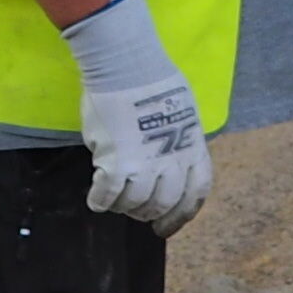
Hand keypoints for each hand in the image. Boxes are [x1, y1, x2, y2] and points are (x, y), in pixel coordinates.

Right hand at [60, 0, 212, 233]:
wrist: (127, 65)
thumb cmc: (153, 79)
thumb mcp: (182, 113)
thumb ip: (177, 141)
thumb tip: (166, 159)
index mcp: (193, 148)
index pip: (195, 194)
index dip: (181, 215)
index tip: (166, 227)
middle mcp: (173, 162)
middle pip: (164, 203)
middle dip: (149, 212)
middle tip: (136, 212)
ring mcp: (145, 165)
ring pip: (136, 203)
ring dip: (124, 206)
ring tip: (115, 200)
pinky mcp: (116, 163)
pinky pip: (108, 195)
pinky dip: (101, 201)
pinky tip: (96, 199)